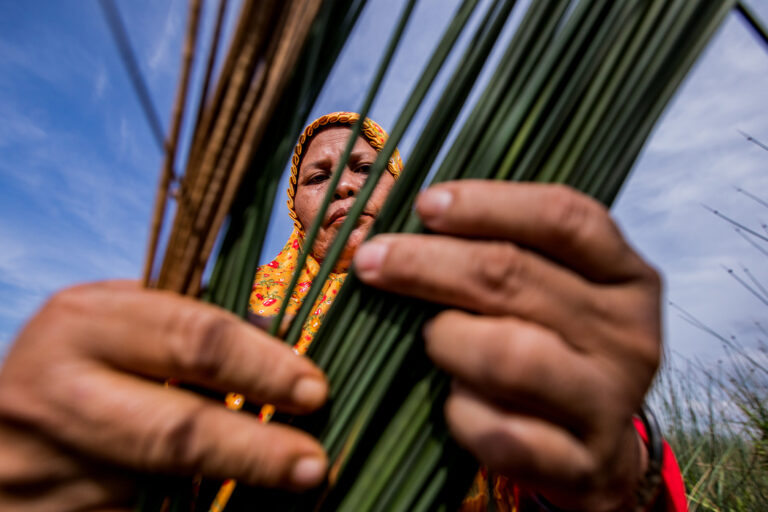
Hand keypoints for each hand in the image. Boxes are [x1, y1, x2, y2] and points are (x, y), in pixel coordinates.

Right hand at [0, 281, 328, 510]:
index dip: (262, 367)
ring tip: (289, 481)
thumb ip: (187, 326)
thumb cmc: (77, 364)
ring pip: (161, 489)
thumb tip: (280, 340)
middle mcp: (56, 393)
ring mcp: (44, 468)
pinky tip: (235, 505)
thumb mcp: (116, 323)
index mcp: (80, 323)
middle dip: (256, 450)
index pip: (193, 341)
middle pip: (176, 431)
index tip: (314, 390)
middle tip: (314, 461)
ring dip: (234, 489)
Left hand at [353, 181, 661, 510]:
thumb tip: (408, 215)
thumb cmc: (557, 348)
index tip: (424, 204)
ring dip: (447, 339)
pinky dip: (460, 413)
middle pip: (515, 277)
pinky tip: (454, 401)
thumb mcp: (555, 292)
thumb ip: (504, 251)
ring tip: (432, 339)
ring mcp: (609, 401)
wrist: (600, 452)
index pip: (563, 218)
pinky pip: (500, 432)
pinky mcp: (582, 464)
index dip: (486, 204)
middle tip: (373, 260)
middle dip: (427, 263)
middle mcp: (627, 334)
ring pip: (507, 354)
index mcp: (626, 276)